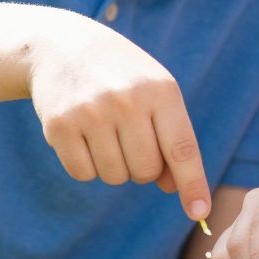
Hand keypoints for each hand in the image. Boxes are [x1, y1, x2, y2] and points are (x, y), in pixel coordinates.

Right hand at [27, 17, 209, 221]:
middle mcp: (127, 101)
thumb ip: (171, 137)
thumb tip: (174, 188)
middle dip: (141, 166)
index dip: (192, 184)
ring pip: (114, 176)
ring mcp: (91, 113)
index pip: (181, 149)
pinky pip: (83, 173)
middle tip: (129, 137)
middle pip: (145, 171)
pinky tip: (82, 135)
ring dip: (113, 166)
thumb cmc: (121, 76)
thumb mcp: (155, 93)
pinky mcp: (59, 126)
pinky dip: (86, 165)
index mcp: (160, 91)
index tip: (199, 211)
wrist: (62, 47)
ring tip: (105, 132)